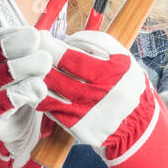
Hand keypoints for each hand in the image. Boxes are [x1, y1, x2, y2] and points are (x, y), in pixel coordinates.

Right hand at [0, 26, 58, 167]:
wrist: (9, 134)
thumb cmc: (16, 96)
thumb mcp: (22, 71)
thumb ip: (31, 54)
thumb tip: (45, 36)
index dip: (11, 35)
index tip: (33, 34)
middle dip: (19, 49)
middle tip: (42, 48)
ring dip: (24, 69)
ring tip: (45, 64)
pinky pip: (3, 102)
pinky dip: (24, 93)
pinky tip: (40, 88)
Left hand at [36, 29, 167, 167]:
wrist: (138, 125)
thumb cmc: (125, 83)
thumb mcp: (121, 57)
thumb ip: (95, 43)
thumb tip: (64, 38)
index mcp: (115, 72)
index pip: (73, 57)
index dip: (52, 46)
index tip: (41, 37)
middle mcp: (102, 95)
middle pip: (58, 76)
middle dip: (39, 61)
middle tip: (29, 52)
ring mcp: (90, 115)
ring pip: (52, 95)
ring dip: (37, 81)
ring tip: (30, 69)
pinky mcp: (81, 130)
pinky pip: (53, 111)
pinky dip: (42, 98)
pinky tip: (37, 88)